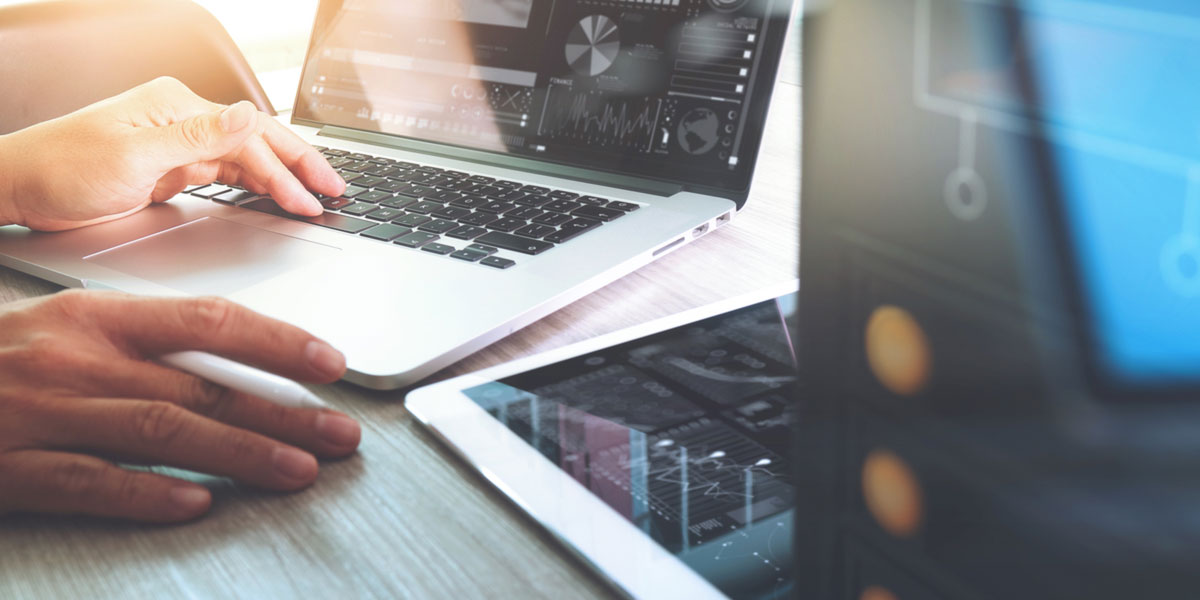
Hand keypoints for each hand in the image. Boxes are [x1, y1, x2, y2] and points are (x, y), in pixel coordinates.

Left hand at [0, 77, 344, 230]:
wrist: (18, 188)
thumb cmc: (61, 170)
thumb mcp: (132, 157)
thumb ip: (196, 138)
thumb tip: (246, 115)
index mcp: (175, 106)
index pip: (250, 135)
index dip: (288, 168)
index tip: (315, 197)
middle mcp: (182, 119)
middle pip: (257, 140)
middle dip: (300, 167)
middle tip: (337, 193)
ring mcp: (178, 143)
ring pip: (246, 159)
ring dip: (282, 180)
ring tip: (316, 200)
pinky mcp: (172, 168)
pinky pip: (227, 173)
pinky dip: (256, 186)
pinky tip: (276, 197)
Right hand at [0, 290, 360, 522]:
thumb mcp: (67, 328)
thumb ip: (144, 342)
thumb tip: (232, 362)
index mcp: (96, 317)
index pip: (208, 321)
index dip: (277, 343)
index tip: (331, 364)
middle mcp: (77, 359)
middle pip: (201, 384)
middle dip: (283, 411)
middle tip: (340, 434)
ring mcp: (44, 412)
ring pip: (162, 431)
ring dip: (240, 452)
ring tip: (297, 471)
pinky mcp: (12, 466)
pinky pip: (88, 482)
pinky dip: (147, 494)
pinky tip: (195, 505)